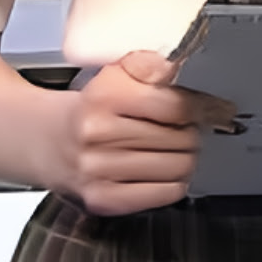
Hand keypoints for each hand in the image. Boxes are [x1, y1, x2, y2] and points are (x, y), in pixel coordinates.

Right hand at [57, 50, 235, 215]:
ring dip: (185, 158)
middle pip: (181, 138)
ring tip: (173, 149)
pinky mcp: (102, 199)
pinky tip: (164, 171)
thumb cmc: (89, 108)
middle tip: (186, 130)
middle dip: (192, 133)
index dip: (204, 107)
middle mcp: (98, 132)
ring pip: (177, 167)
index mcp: (104, 94)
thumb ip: (146, 65)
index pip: (176, 105)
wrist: (44, 140)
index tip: (216, 109)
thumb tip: (177, 62)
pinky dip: (174, 183)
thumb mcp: (113, 75)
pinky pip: (164, 193)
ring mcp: (98, 169)